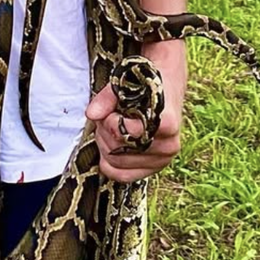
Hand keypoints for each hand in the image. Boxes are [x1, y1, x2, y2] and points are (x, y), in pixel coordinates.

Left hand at [85, 41, 186, 182]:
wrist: (167, 85)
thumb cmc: (144, 83)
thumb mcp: (124, 83)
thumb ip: (106, 98)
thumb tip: (91, 114)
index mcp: (165, 123)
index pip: (123, 134)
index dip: (109, 122)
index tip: (113, 109)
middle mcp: (168, 146)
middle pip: (117, 151)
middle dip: (104, 132)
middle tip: (109, 116)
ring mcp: (164, 159)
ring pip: (116, 164)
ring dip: (106, 145)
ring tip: (114, 127)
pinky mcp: (156, 166)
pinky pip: (123, 176)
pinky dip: (110, 162)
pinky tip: (113, 145)